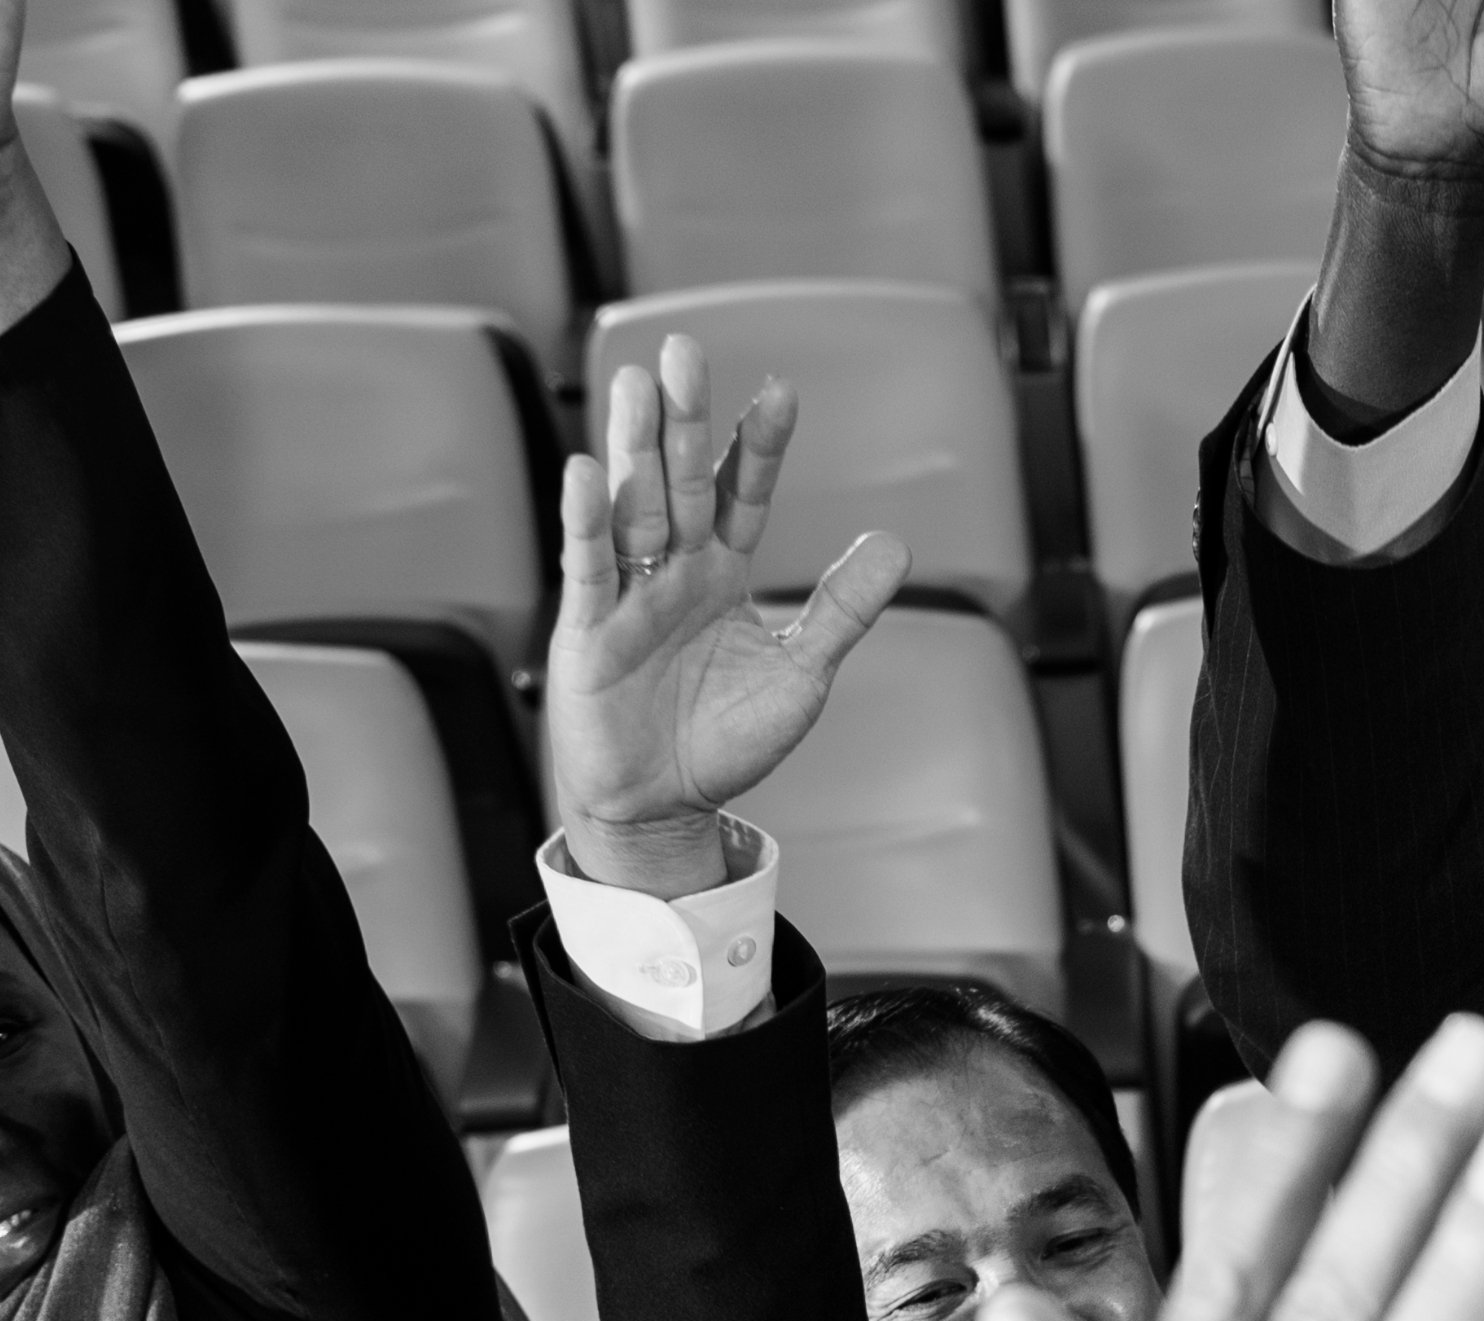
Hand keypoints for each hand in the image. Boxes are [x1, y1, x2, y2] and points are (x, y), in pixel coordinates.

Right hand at [548, 339, 907, 900]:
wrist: (662, 808)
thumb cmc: (725, 740)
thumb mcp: (802, 675)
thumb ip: (842, 610)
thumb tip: (897, 544)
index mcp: (722, 572)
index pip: (742, 493)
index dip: (758, 446)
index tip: (781, 392)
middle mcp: (672, 569)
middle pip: (680, 480)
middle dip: (684, 418)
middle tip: (684, 349)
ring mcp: (628, 595)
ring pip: (632, 507)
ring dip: (634, 447)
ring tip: (637, 382)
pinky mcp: (588, 631)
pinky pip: (589, 568)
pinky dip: (586, 522)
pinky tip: (586, 470)